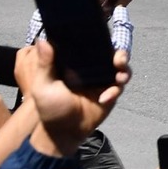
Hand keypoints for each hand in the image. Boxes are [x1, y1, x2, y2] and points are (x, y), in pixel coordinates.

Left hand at [23, 41, 129, 156]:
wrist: (63, 132)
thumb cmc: (49, 108)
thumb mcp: (43, 85)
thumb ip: (44, 64)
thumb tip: (43, 40)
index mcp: (76, 63)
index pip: (91, 45)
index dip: (99, 39)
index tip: (103, 37)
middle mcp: (92, 69)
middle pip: (112, 54)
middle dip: (121, 54)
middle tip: (119, 58)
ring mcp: (103, 81)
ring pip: (121, 68)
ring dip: (125, 69)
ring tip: (120, 75)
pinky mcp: (110, 93)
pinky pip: (120, 87)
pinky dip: (115, 90)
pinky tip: (105, 98)